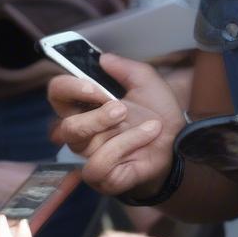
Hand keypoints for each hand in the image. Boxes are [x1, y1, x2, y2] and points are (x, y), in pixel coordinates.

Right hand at [48, 55, 184, 196]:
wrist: (180, 141)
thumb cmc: (159, 113)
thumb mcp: (147, 82)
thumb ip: (125, 68)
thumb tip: (102, 58)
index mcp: (87, 107)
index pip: (57, 94)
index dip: (68, 87)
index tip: (92, 85)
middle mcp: (84, 133)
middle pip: (64, 127)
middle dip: (94, 115)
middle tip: (120, 107)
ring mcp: (92, 156)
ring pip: (80, 145)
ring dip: (109, 129)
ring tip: (135, 121)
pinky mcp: (104, 178)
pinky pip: (98, 165)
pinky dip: (124, 147)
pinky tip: (146, 136)